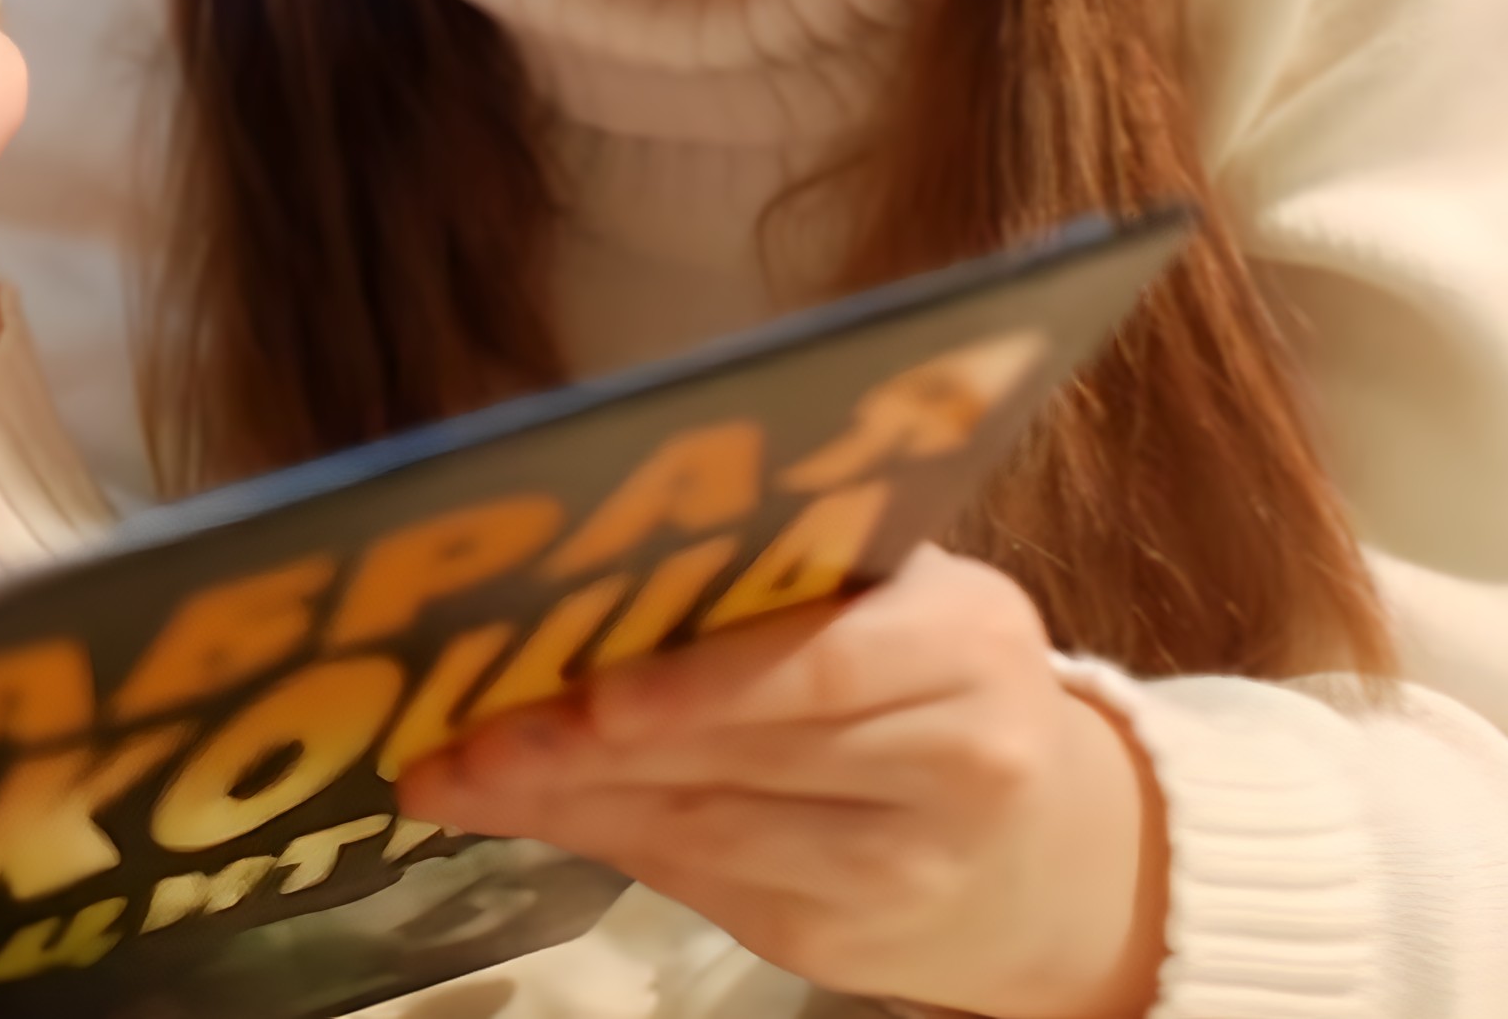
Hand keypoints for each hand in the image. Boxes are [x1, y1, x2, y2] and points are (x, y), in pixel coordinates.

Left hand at [397, 546, 1166, 1018]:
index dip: (701, 686)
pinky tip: (524, 809)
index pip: (822, 664)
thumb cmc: (923, 676)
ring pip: (704, 831)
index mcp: (966, 634)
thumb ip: (766, 577)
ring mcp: (906, 867)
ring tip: (458, 771)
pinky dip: (602, 843)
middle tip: (465, 730)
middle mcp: (960, 759)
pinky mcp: (846, 943)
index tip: (592, 689)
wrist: (1049, 851)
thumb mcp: (885, 598)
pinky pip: (698, 885)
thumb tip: (573, 564)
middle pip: (742, 757)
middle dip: (585, 745)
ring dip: (566, 799)